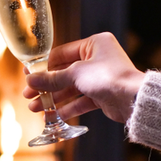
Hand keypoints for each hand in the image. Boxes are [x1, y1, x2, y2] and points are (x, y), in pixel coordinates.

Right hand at [23, 32, 144, 123]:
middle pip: (64, 72)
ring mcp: (99, 77)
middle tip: (29, 95)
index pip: (61, 54)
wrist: (132, 99)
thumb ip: (52, 78)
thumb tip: (30, 81)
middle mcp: (97, 59)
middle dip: (46, 86)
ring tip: (35, 109)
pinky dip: (67, 108)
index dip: (43, 66)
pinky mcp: (102, 94)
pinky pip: (80, 100)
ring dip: (53, 99)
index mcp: (93, 44)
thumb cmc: (108, 77)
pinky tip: (52, 116)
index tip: (28, 76)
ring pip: (71, 88)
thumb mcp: (75, 74)